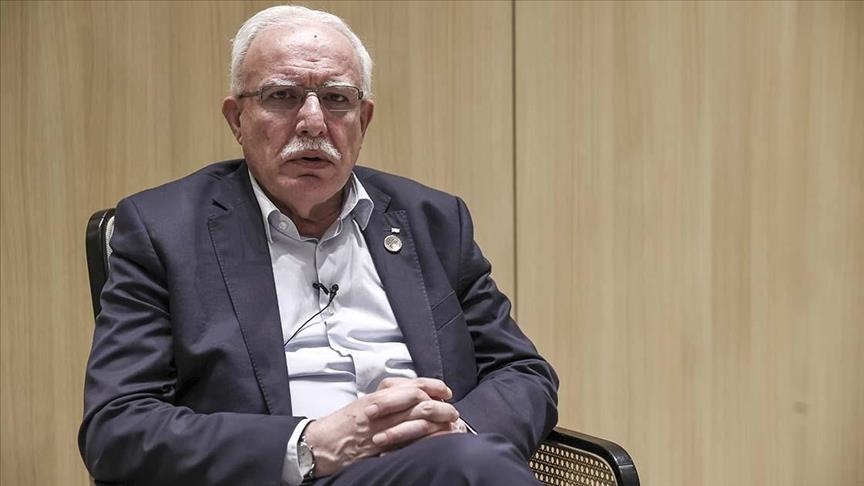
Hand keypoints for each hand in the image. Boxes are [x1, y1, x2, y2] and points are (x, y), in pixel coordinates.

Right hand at [303, 378, 459, 476]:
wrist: (321, 444)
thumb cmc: (341, 425)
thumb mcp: (364, 403)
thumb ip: (387, 398)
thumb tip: (412, 394)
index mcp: (377, 397)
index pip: (410, 385)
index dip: (432, 386)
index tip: (445, 390)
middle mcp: (381, 410)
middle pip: (419, 401)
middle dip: (441, 406)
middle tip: (453, 411)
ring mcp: (381, 429)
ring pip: (417, 420)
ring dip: (438, 422)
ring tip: (452, 426)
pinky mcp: (380, 447)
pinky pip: (409, 441)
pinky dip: (427, 439)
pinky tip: (437, 440)